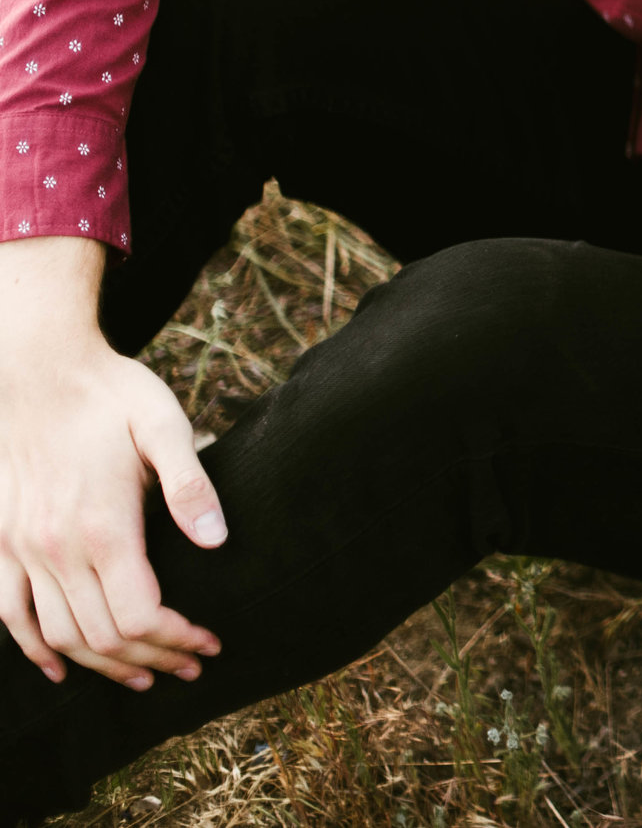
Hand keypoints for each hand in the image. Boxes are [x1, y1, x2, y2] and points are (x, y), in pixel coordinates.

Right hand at [0, 236, 224, 687]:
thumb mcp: (162, 424)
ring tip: (143, 674)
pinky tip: (60, 667)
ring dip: (102, 665)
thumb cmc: (107, 393)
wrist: (34, 369)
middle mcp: (56, 548)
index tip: (210, 643)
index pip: (141, 616)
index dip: (178, 639)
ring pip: (59, 635)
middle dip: (152, 659)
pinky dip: (34, 649)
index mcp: (103, 526)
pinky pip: (8, 614)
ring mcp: (21, 550)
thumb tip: (218, 542)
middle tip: (189, 666)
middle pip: (104, 636)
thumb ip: (191, 486)